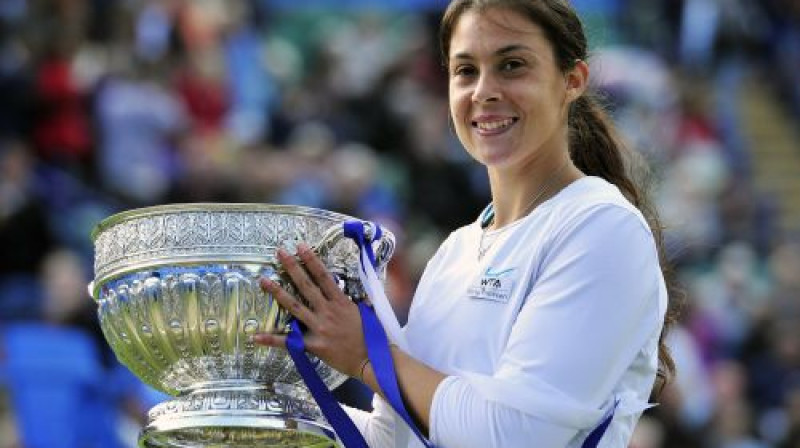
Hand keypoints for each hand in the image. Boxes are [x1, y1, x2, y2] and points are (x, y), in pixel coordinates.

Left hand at [252, 243, 367, 377]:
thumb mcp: (366, 312)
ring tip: (263, 280)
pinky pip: (289, 342)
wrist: (370, 361)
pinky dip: (272, 340)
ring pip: (294, 307)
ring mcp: (319, 328)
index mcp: (341, 302)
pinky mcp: (313, 345)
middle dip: (292, 267)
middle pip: (306, 286)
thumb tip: (349, 291)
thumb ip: (354, 300)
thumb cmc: (371, 337)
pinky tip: (256, 336)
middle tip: (280, 252)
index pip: (323, 276)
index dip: (311, 260)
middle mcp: (328, 312)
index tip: (301, 246)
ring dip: (277, 293)